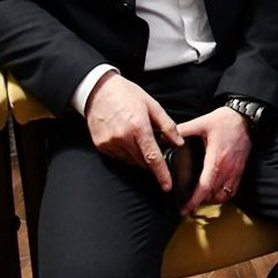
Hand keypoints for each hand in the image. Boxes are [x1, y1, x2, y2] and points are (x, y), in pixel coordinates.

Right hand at [84, 71, 182, 191]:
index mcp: (138, 127)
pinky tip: (127, 140)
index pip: (152, 157)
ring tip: (139, 139)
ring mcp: (110, 143)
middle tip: (155, 149)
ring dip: (139, 157)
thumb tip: (178, 142)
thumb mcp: (152, 105)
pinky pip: (118, 157)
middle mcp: (123, 138)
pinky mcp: (101, 146)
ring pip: (130, 161)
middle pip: (142, 162)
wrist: (99, 90)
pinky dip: (126, 153)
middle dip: (151, 162)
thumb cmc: (127, 95)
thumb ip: (167, 125)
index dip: (161, 174)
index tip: (167, 186)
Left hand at [176, 107, 253, 214]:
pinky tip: (215, 191)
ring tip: (201, 197)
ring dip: (212, 200)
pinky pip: (233, 190)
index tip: (184, 209)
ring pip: (223, 196)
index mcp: (216, 159)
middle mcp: (227, 169)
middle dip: (200, 202)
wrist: (245, 116)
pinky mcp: (240, 169)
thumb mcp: (202, 122)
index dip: (194, 201)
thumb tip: (166, 136)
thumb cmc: (226, 120)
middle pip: (213, 195)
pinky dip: (223, 195)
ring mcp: (235, 171)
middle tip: (188, 203)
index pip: (204, 187)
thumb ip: (183, 130)